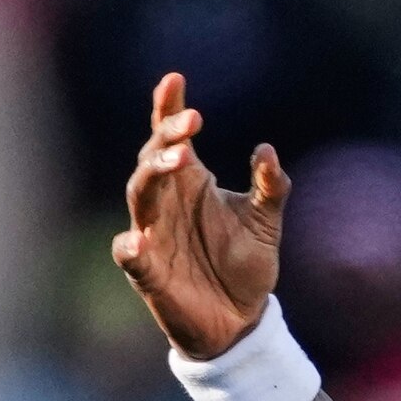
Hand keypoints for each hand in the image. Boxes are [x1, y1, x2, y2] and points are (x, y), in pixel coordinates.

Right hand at [110, 69, 284, 362]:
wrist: (241, 321)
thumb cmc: (245, 266)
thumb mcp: (266, 223)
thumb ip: (271, 186)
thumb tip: (266, 150)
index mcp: (189, 184)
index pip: (171, 138)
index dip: (168, 108)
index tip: (176, 79)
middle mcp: (165, 203)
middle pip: (153, 160)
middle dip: (167, 138)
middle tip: (190, 122)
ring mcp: (152, 234)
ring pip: (139, 195)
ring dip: (153, 175)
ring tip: (177, 160)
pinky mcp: (148, 273)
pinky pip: (130, 255)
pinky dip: (130, 247)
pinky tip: (137, 240)